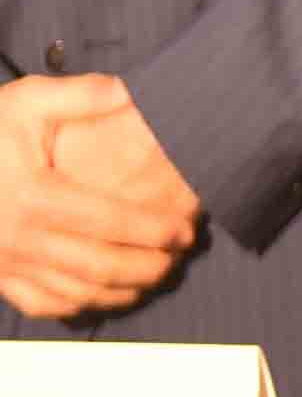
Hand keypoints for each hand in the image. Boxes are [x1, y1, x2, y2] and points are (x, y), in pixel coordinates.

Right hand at [0, 74, 198, 319]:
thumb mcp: (26, 102)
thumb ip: (84, 95)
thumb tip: (135, 91)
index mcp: (33, 197)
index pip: (112, 223)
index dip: (157, 230)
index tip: (188, 229)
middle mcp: (19, 238)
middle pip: (101, 267)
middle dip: (151, 267)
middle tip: (181, 257)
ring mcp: (5, 263)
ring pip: (78, 293)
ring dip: (126, 291)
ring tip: (158, 275)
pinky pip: (44, 304)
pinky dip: (83, 305)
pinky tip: (110, 293)